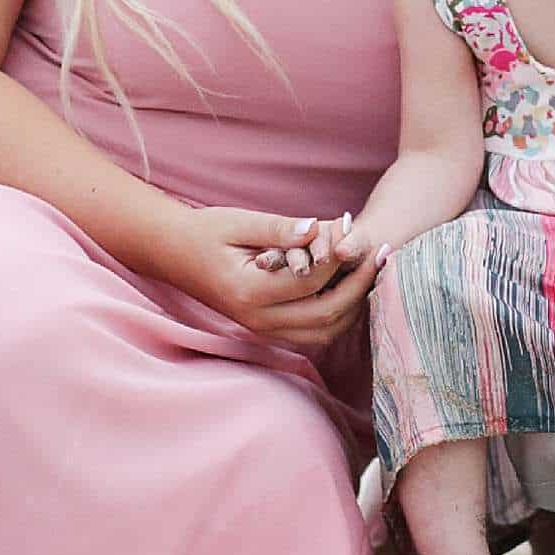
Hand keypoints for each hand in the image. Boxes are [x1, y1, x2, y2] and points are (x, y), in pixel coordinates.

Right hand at [176, 208, 388, 353]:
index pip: (311, 281)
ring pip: (326, 331)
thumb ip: (280, 229)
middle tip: (382, 254)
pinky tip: (349, 284)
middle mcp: (258, 321)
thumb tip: (320, 229)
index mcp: (250, 293)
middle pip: (327, 315)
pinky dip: (338, 312)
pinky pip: (314, 332)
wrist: (172, 254)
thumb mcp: (240, 222)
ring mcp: (264, 331)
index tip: (356, 228)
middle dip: (360, 285)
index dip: (339, 255)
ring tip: (371, 269)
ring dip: (354, 304)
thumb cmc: (205, 232)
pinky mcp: (269, 331)